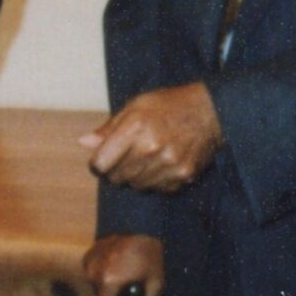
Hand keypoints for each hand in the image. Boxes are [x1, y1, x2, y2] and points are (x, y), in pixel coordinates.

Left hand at [77, 82, 221, 192]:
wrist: (211, 111)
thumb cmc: (168, 106)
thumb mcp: (135, 107)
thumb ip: (109, 128)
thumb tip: (84, 143)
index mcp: (135, 127)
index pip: (100, 163)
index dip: (97, 163)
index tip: (102, 160)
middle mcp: (151, 148)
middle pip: (117, 177)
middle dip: (116, 169)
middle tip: (128, 155)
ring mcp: (168, 164)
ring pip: (136, 186)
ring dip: (136, 176)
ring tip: (147, 157)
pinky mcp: (183, 176)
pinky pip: (157, 189)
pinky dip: (155, 180)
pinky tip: (163, 163)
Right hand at [81, 235, 163, 295]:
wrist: (145, 225)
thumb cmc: (153, 256)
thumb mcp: (155, 286)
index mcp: (109, 282)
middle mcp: (94, 272)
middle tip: (128, 295)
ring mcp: (90, 261)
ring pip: (96, 286)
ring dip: (107, 288)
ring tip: (125, 278)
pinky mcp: (90, 252)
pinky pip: (93, 272)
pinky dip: (103, 274)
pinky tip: (118, 267)